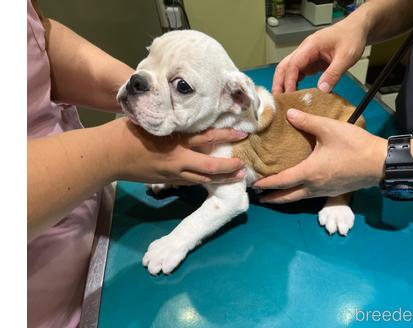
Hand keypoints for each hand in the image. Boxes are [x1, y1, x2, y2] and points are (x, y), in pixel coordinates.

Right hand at [107, 118, 247, 184]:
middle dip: (229, 167)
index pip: (207, 138)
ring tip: (236, 178)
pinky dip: (203, 181)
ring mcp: (172, 174)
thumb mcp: (153, 120)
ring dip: (220, 179)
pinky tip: (211, 180)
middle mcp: (177, 159)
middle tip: (244, 166)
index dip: (226, 135)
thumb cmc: (128, 132)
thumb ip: (173, 120)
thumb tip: (188, 112)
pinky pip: (189, 182)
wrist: (108, 155)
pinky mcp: (166, 181)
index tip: (242, 133)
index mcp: (175, 140)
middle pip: (209, 167)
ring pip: (201, 180)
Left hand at [254, 109, 385, 202]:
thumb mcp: (329, 128)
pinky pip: (311, 196)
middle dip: (272, 198)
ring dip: (285, 198)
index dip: (266, 183)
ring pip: (299, 199)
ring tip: (274, 196)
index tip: (254, 184)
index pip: (281, 181)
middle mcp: (314, 186)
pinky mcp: (334, 192)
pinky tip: (299, 189)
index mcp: (309, 172)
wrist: (381, 163)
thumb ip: (307, 121)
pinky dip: (299, 195)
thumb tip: (288, 113)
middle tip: (259, 198)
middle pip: (288, 197)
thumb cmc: (354, 145)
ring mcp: (325, 192)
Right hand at [272, 19, 367, 93]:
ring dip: (284, 84)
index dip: (289, 80)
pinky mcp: (310, 62)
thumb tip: (322, 90)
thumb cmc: (351, 37)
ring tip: (285, 100)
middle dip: (279, 83)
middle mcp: (304, 50)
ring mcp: (306, 56)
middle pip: (284, 67)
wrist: (355, 30)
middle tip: (279, 100)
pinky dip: (294, 83)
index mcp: (311, 45)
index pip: (293, 64)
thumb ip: (333, 73)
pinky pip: (297, 73)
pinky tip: (295, 93)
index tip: (290, 94)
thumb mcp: (346, 57)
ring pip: (288, 70)